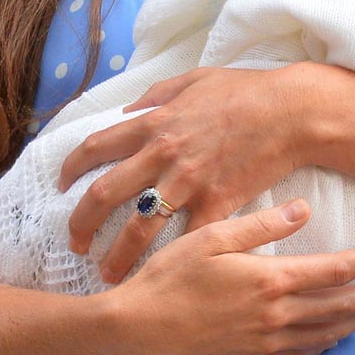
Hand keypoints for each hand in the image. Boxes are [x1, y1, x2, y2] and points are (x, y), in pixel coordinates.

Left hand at [60, 62, 331, 282]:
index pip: (95, 148)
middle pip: (104, 194)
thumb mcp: (196, 79)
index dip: (71, 169)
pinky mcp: (217, 203)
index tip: (62, 186)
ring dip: (116, 254)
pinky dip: (172, 259)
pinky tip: (163, 275)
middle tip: (73, 243)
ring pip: (137, 227)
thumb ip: (158, 94)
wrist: (292, 111)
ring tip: (106, 274)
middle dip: (81, 223)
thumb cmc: (247, 91)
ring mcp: (188, 182)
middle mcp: (163, 154)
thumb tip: (129, 110)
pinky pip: (186, 238)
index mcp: (154, 123)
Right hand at [109, 199, 354, 354]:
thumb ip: (262, 224)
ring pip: (326, 334)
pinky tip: (333, 337)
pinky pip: (301, 354)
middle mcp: (276, 315)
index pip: (336, 270)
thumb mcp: (213, 236)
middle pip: (341, 307)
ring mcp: (265, 343)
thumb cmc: (170, 276)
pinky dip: (326, 344)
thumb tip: (305, 209)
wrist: (136, 330)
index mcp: (271, 280)